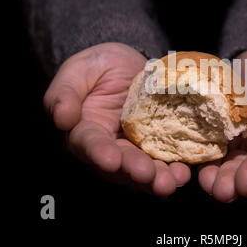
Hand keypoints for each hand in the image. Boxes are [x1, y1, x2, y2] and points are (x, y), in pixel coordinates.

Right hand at [44, 43, 189, 195]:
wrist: (130, 65)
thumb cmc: (99, 66)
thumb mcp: (78, 70)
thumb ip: (65, 92)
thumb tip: (61, 118)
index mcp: (84, 131)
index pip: (88, 144)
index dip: (98, 153)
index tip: (111, 160)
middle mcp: (109, 147)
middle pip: (120, 164)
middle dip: (134, 171)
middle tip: (148, 175)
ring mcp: (135, 149)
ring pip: (144, 168)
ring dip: (157, 178)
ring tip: (172, 181)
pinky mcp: (158, 146)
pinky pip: (166, 160)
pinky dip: (175, 168)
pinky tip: (185, 172)